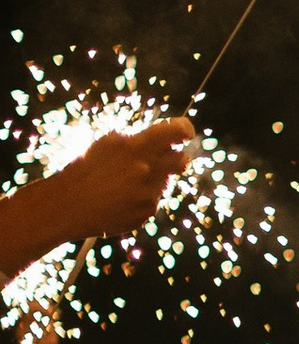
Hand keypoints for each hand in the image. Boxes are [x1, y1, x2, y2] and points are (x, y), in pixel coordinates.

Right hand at [56, 117, 193, 238]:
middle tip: (167, 158)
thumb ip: (137, 140)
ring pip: (163, 182)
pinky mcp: (146, 213)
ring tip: (122, 184)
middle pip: (181, 160)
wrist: (68, 206)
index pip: (176, 132)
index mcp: (136, 146)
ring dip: (150, 180)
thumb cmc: (85, 169)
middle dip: (176, 158)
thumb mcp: (108, 144)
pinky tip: (119, 199)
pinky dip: (140, 199)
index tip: (186, 132)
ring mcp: (148, 194)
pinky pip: (152, 201)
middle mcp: (146, 170)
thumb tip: (165, 140)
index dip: (184, 130)